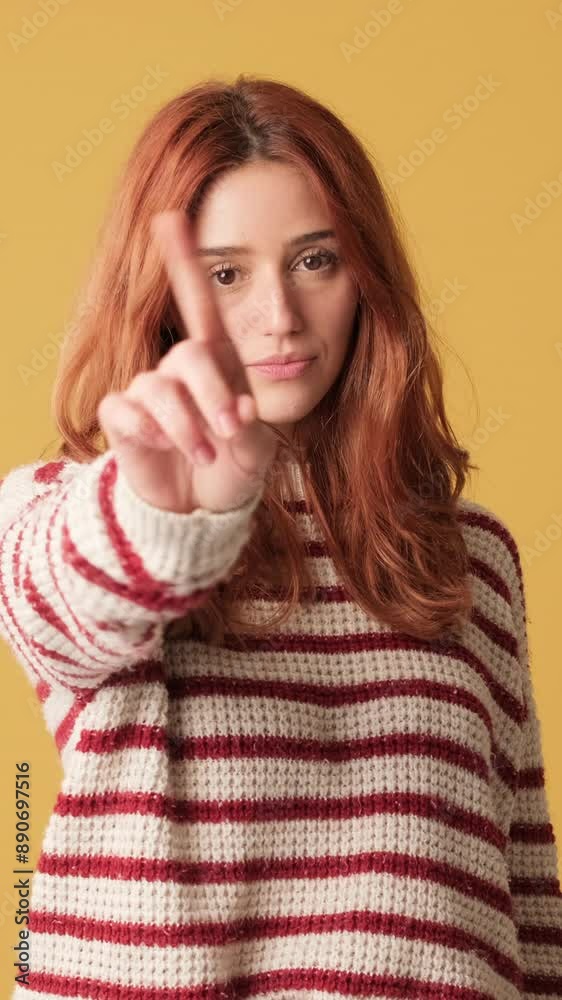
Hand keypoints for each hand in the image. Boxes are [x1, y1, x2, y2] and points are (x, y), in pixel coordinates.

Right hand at [97, 210, 278, 513]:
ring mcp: (149, 392)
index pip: (198, 304)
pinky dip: (149, 433)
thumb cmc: (232, 468)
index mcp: (217, 363)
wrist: (201, 509)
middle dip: (213, 394)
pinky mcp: (123, 419)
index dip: (184, 262)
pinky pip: (126, 411)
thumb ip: (253, 429)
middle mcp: (179, 369)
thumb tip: (241, 409)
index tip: (171, 218)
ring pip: (158, 388)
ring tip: (206, 455)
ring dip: (187, 425)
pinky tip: (163, 448)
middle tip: (233, 431)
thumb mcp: (257, 452)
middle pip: (189, 354)